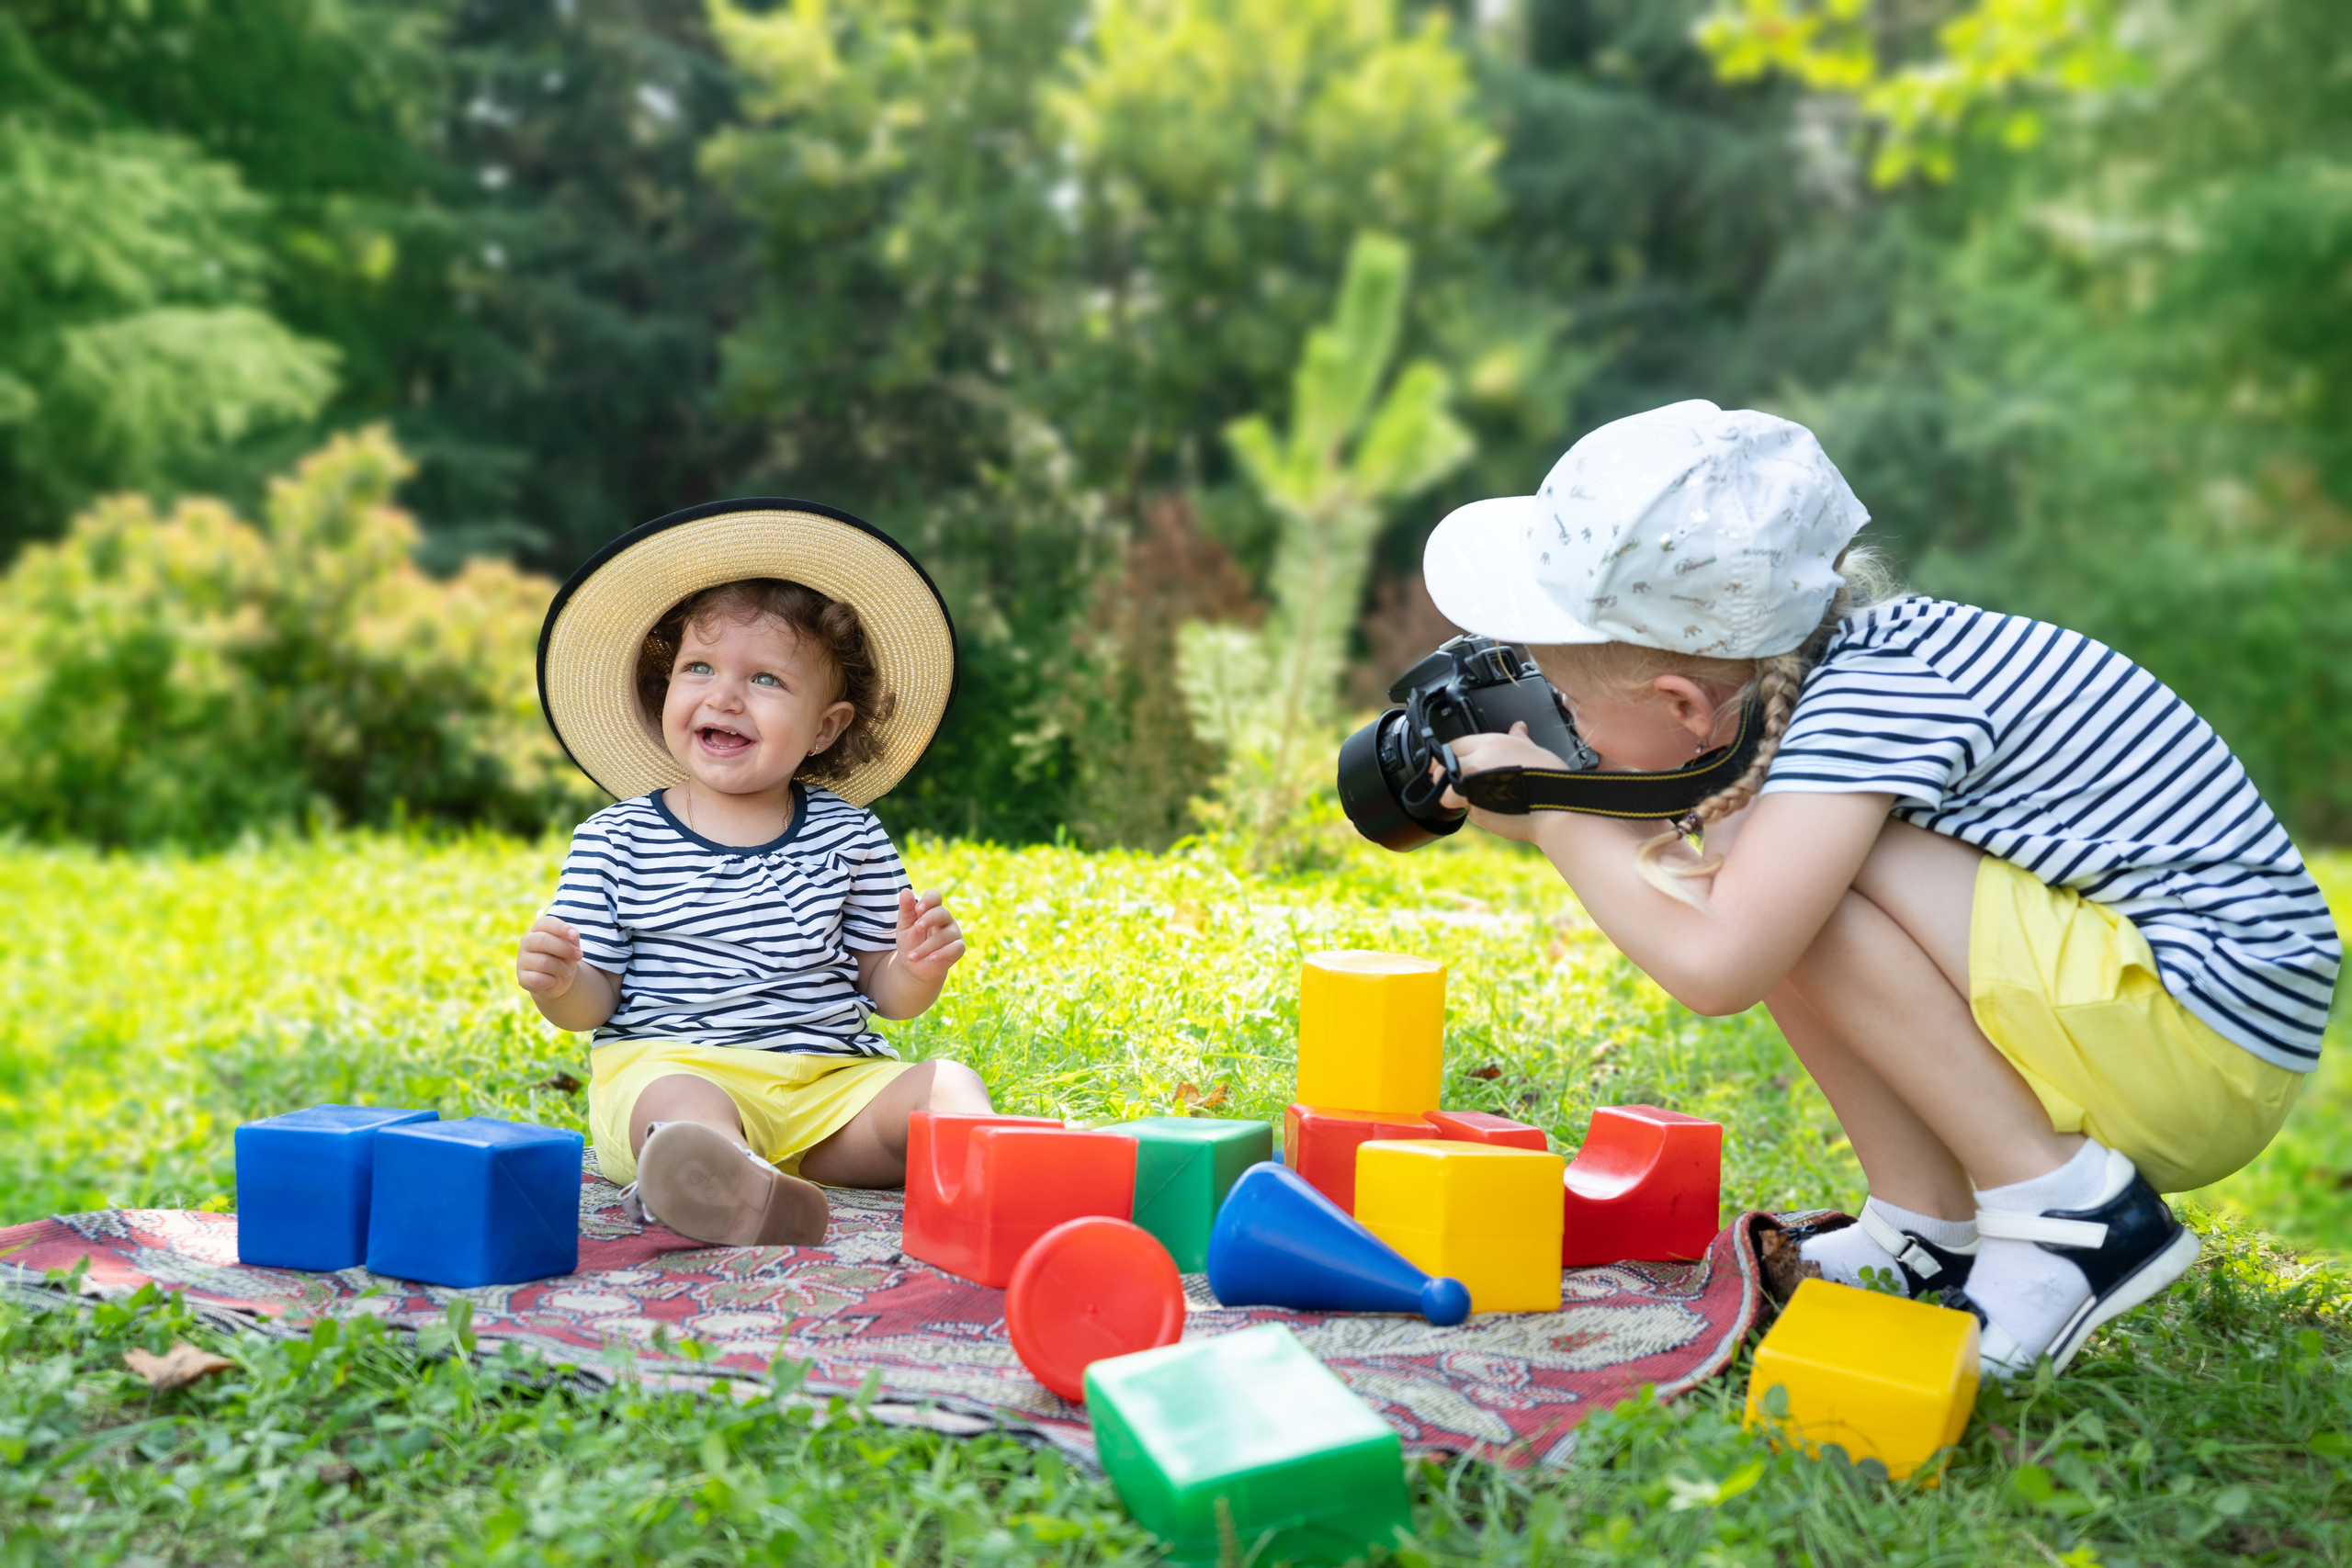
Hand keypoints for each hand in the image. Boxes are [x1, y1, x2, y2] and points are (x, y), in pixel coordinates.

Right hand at [516, 914, 582, 998]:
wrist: (559, 980)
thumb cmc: (565, 957)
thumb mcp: (571, 945)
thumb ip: (572, 939)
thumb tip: (573, 935)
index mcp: (538, 929)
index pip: (546, 923)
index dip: (561, 928)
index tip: (576, 935)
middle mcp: (526, 942)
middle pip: (542, 940)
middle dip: (565, 949)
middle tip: (579, 956)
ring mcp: (522, 960)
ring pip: (543, 962)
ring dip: (561, 968)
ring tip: (567, 971)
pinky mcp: (522, 978)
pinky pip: (538, 979)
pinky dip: (552, 981)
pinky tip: (554, 980)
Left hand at [894, 889, 964, 983]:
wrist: (914, 967)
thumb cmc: (910, 943)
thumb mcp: (904, 927)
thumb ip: (906, 910)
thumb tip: (905, 890)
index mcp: (931, 910)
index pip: (935, 897)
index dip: (929, 900)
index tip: (918, 909)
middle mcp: (945, 919)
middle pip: (942, 913)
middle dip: (929, 919)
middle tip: (917, 928)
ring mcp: (954, 933)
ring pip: (944, 935)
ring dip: (926, 946)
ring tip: (912, 956)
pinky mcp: (958, 948)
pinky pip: (955, 947)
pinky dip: (943, 953)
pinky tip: (931, 958)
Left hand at [1434, 722, 1570, 843]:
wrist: (1556, 810)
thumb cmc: (1550, 779)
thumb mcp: (1535, 749)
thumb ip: (1518, 739)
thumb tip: (1518, 727)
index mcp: (1489, 745)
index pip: (1454, 745)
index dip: (1452, 754)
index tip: (1451, 761)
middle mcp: (1476, 765)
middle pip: (1442, 769)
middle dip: (1445, 776)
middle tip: (1457, 782)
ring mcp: (1473, 790)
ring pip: (1448, 794)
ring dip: (1454, 797)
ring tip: (1475, 798)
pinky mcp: (1477, 814)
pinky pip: (1468, 812)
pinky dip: (1476, 811)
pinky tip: (1495, 809)